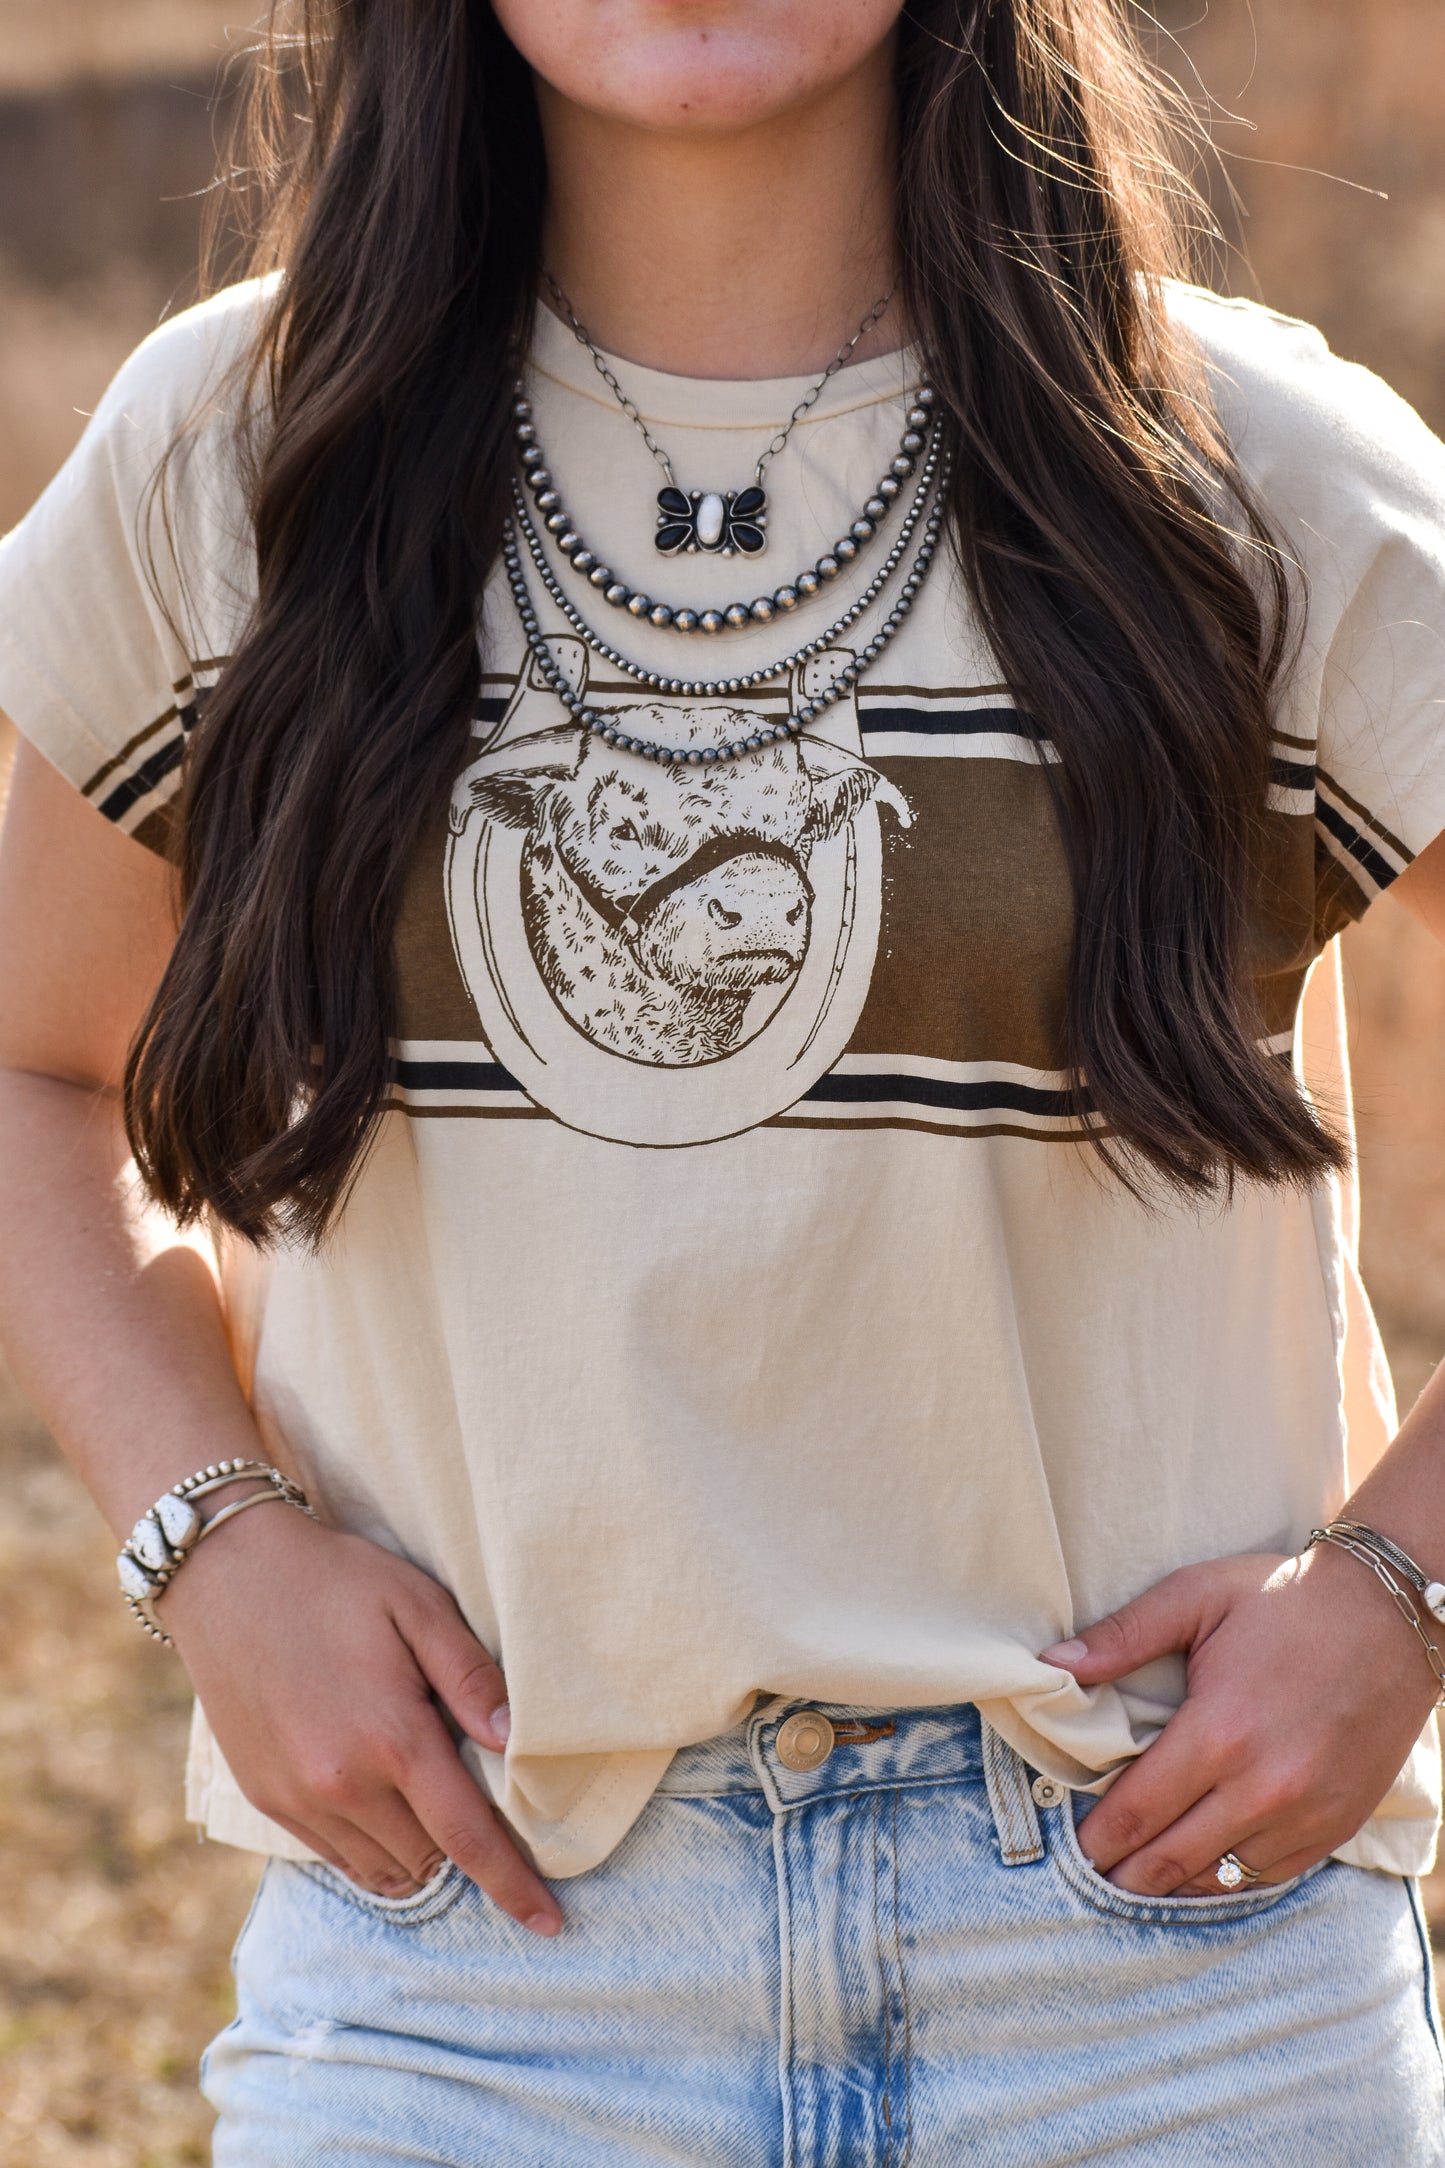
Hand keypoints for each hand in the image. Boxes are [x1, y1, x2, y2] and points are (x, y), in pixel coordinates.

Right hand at [159, 1503, 563, 1934]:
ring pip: (381, 1870)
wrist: (227, 1574)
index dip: (514, 1886)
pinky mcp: (266, 1798)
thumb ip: (471, 1678)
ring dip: (421, 1861)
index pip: (468, 1839)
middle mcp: (342, 1785)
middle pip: (429, 1861)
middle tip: (496, 1828)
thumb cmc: (337, 1580)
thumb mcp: (419, 1605)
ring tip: (443, 1826)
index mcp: (392, 1740)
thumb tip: (515, 1744)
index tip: (550, 1924)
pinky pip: (335, 1856)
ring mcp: (297, 1798)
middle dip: (469, 1860)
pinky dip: (372, 1852)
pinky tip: (389, 1816)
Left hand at [1040, 1544, 1440, 1894]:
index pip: (1137, 1810)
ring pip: (1221, 1877)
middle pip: (1172, 1858)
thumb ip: (1123, 1635)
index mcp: (1219, 1732)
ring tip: (1136, 1882)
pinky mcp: (1337, 1825)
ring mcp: (1304, 1813)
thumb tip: (1053, 1664)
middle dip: (1123, 1874)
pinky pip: (1269, 1875)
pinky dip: (1229, 1878)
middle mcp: (1263, 1786)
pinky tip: (1202, 1872)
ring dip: (1173, 1885)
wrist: (1389, 1616)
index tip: (1071, 1851)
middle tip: (1090, 1879)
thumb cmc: (1285, 1600)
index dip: (1097, 1840)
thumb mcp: (1197, 1595)